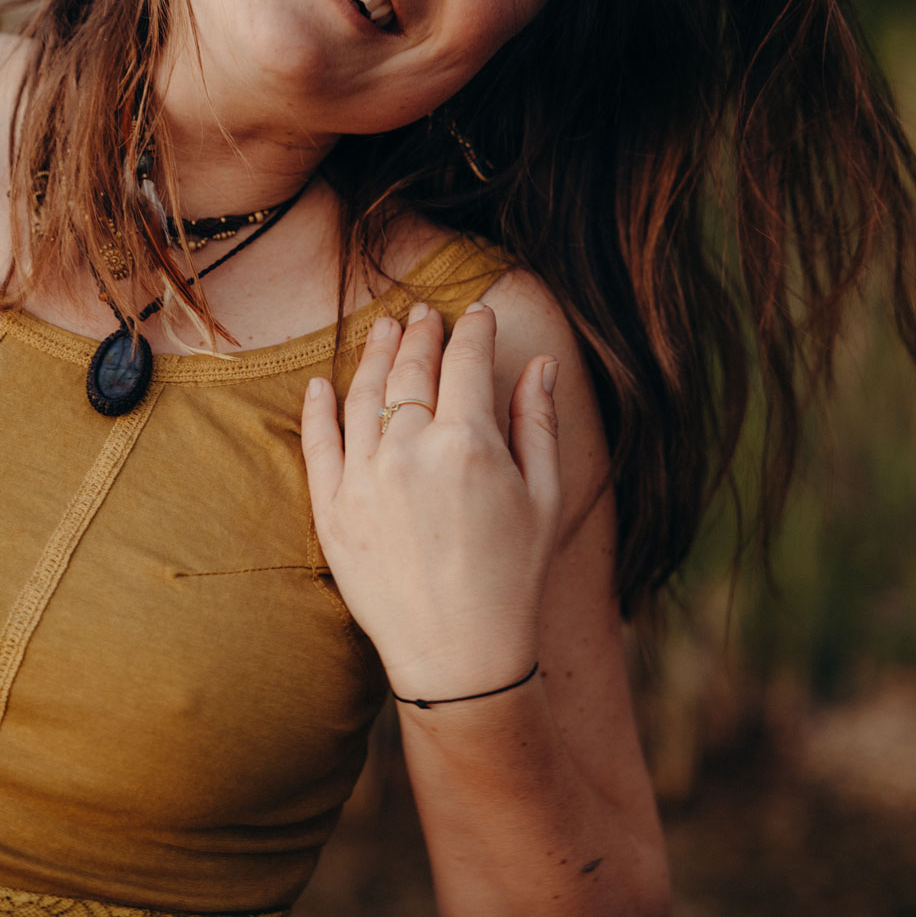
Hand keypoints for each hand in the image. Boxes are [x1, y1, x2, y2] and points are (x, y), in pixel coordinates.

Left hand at [301, 301, 561, 700]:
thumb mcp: (544, 497)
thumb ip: (537, 422)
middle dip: (422, 333)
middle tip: (424, 313)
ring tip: (385, 329)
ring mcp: (365, 479)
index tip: (477, 315)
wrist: (459, 656)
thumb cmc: (513, 576)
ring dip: (376, 354)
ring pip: (363, 395)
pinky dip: (317, 407)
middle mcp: (411, 451)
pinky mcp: (332, 510)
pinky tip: (321, 383)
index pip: (466, 361)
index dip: (473, 330)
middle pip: (411, 369)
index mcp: (469, 444)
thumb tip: (541, 363)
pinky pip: (318, 444)